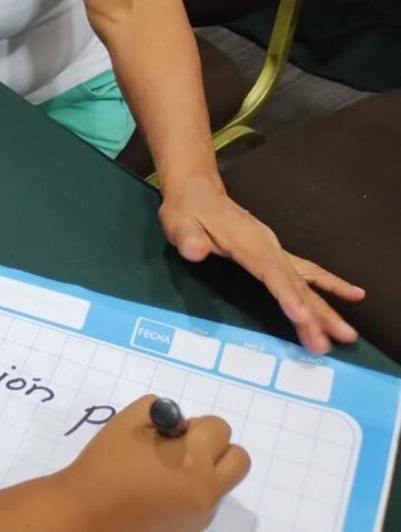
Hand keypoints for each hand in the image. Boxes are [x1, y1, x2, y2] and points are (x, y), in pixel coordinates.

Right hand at [57, 395, 249, 530]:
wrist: (90, 511)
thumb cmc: (106, 463)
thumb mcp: (127, 422)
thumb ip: (157, 412)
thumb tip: (177, 425)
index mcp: (193, 461)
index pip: (219, 429)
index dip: (195, 425)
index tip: (170, 433)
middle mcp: (207, 489)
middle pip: (239, 459)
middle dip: (215, 447)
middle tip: (181, 449)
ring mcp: (202, 513)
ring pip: (223, 481)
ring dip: (204, 469)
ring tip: (165, 471)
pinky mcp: (193, 528)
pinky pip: (205, 500)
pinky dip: (191, 489)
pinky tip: (158, 490)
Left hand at [158, 182, 364, 353]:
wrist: (198, 192)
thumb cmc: (187, 210)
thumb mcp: (178, 222)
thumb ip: (187, 237)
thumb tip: (194, 250)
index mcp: (246, 242)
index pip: (269, 271)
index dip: (286, 294)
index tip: (302, 316)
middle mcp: (268, 246)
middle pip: (295, 282)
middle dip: (315, 312)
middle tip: (336, 339)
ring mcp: (275, 250)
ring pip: (305, 281)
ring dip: (325, 308)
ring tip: (348, 335)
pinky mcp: (276, 255)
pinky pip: (307, 273)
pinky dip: (330, 284)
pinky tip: (354, 295)